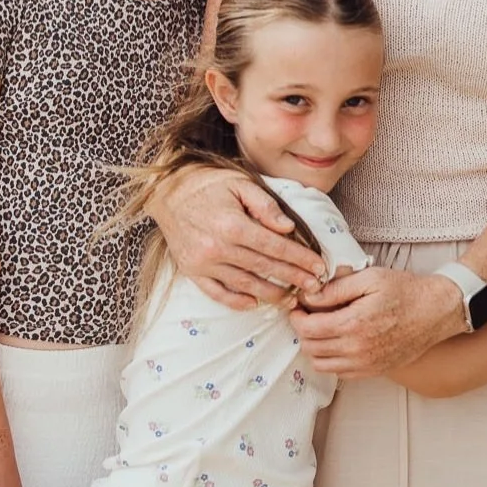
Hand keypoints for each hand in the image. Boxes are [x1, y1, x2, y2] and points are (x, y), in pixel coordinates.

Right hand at [151, 167, 328, 308]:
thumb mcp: (240, 183)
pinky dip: (237, 301)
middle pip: (265, 268)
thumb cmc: (208, 184)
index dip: (300, 259)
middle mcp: (218, 247)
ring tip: (292, 299)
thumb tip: (288, 228)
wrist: (167, 192)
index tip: (319, 267)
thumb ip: (265, 205)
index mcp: (233, 224)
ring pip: (245, 285)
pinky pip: (217, 293)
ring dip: (271, 295)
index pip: (276, 247)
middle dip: (294, 279)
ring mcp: (203, 263)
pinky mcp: (191, 271)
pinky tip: (255, 303)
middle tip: (314, 287)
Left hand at [289, 269, 463, 377]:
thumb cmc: (406, 291)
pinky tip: (338, 340)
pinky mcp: (374, 371)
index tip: (298, 306)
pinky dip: (331, 359)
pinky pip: (340, 372)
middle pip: (310, 348)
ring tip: (322, 328)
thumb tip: (308, 296)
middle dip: (303, 330)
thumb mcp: (370, 278)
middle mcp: (357, 350)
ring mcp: (366, 364)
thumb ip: (336, 289)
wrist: (436, 312)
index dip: (296, 317)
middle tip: (308, 314)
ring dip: (315, 347)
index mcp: (353, 324)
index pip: (307, 329)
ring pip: (322, 364)